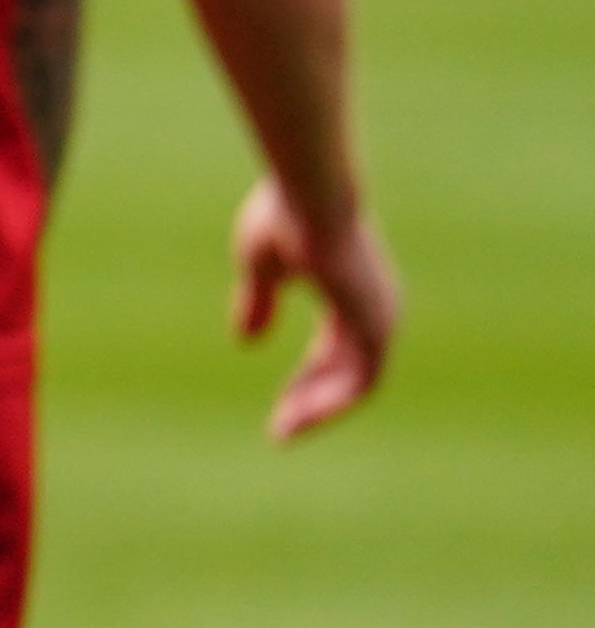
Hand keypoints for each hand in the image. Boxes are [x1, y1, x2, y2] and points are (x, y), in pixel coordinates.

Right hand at [233, 176, 398, 440]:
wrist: (309, 195)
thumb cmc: (283, 217)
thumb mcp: (260, 265)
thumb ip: (258, 302)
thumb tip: (248, 340)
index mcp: (349, 292)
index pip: (333, 351)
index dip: (306, 380)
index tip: (280, 408)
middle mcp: (373, 309)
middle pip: (345, 372)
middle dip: (310, 401)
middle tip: (280, 430)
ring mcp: (379, 318)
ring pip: (355, 384)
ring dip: (319, 410)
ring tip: (284, 432)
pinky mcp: (376, 326)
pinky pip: (361, 382)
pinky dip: (332, 402)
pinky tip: (300, 415)